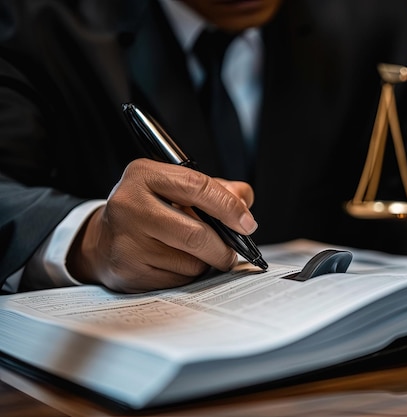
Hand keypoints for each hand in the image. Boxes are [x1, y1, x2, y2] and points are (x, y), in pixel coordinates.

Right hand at [66, 158, 256, 292]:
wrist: (104, 240)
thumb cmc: (150, 210)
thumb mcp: (177, 188)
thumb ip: (217, 189)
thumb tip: (244, 202)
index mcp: (144, 174)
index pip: (197, 187)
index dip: (228, 207)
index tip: (247, 223)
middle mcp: (129, 204)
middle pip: (195, 234)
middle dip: (223, 247)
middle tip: (232, 251)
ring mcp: (125, 240)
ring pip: (190, 262)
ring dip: (204, 262)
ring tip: (193, 253)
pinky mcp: (128, 270)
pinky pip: (177, 280)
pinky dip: (186, 275)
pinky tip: (173, 263)